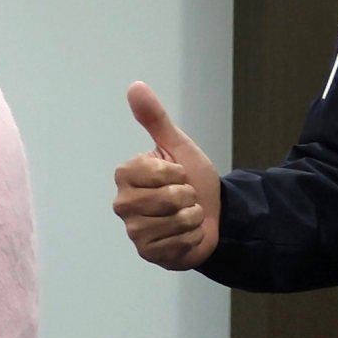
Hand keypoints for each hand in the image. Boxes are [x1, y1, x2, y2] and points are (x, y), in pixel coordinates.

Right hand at [113, 83, 219, 270]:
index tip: (177, 175)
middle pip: (167, 199)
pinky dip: (191, 238)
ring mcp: (133, 231)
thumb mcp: (178, 146)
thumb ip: (155, 118)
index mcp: (125, 174)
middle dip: (188, 197)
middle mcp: (122, 203)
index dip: (177, 173)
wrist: (214, 214)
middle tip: (184, 197)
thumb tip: (135, 85)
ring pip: (173, 222)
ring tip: (187, 215)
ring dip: (191, 218)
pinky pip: (176, 243)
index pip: (158, 173)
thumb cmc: (193, 179)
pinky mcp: (147, 252)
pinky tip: (187, 234)